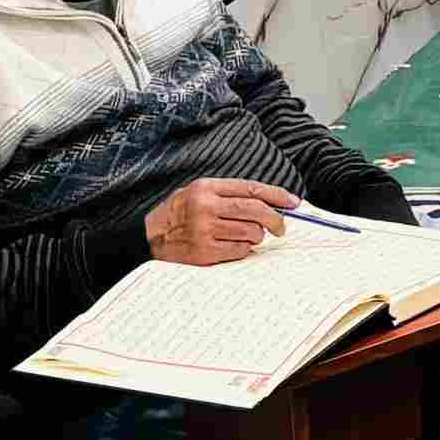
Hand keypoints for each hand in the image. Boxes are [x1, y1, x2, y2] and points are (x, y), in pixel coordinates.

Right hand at [145, 176, 295, 263]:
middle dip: (276, 219)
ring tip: (244, 237)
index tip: (294, 202)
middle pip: (256, 210)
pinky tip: (232, 247)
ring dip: (255, 237)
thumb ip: (228, 195)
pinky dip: (243, 250)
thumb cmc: (178, 215)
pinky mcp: (204, 252)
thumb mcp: (197, 194)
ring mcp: (204, 230)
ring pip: (251, 232)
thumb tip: (270, 203)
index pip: (251, 189)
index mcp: (206, 187)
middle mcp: (205, 206)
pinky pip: (240, 251)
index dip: (277, 195)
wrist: (146, 238)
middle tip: (281, 228)